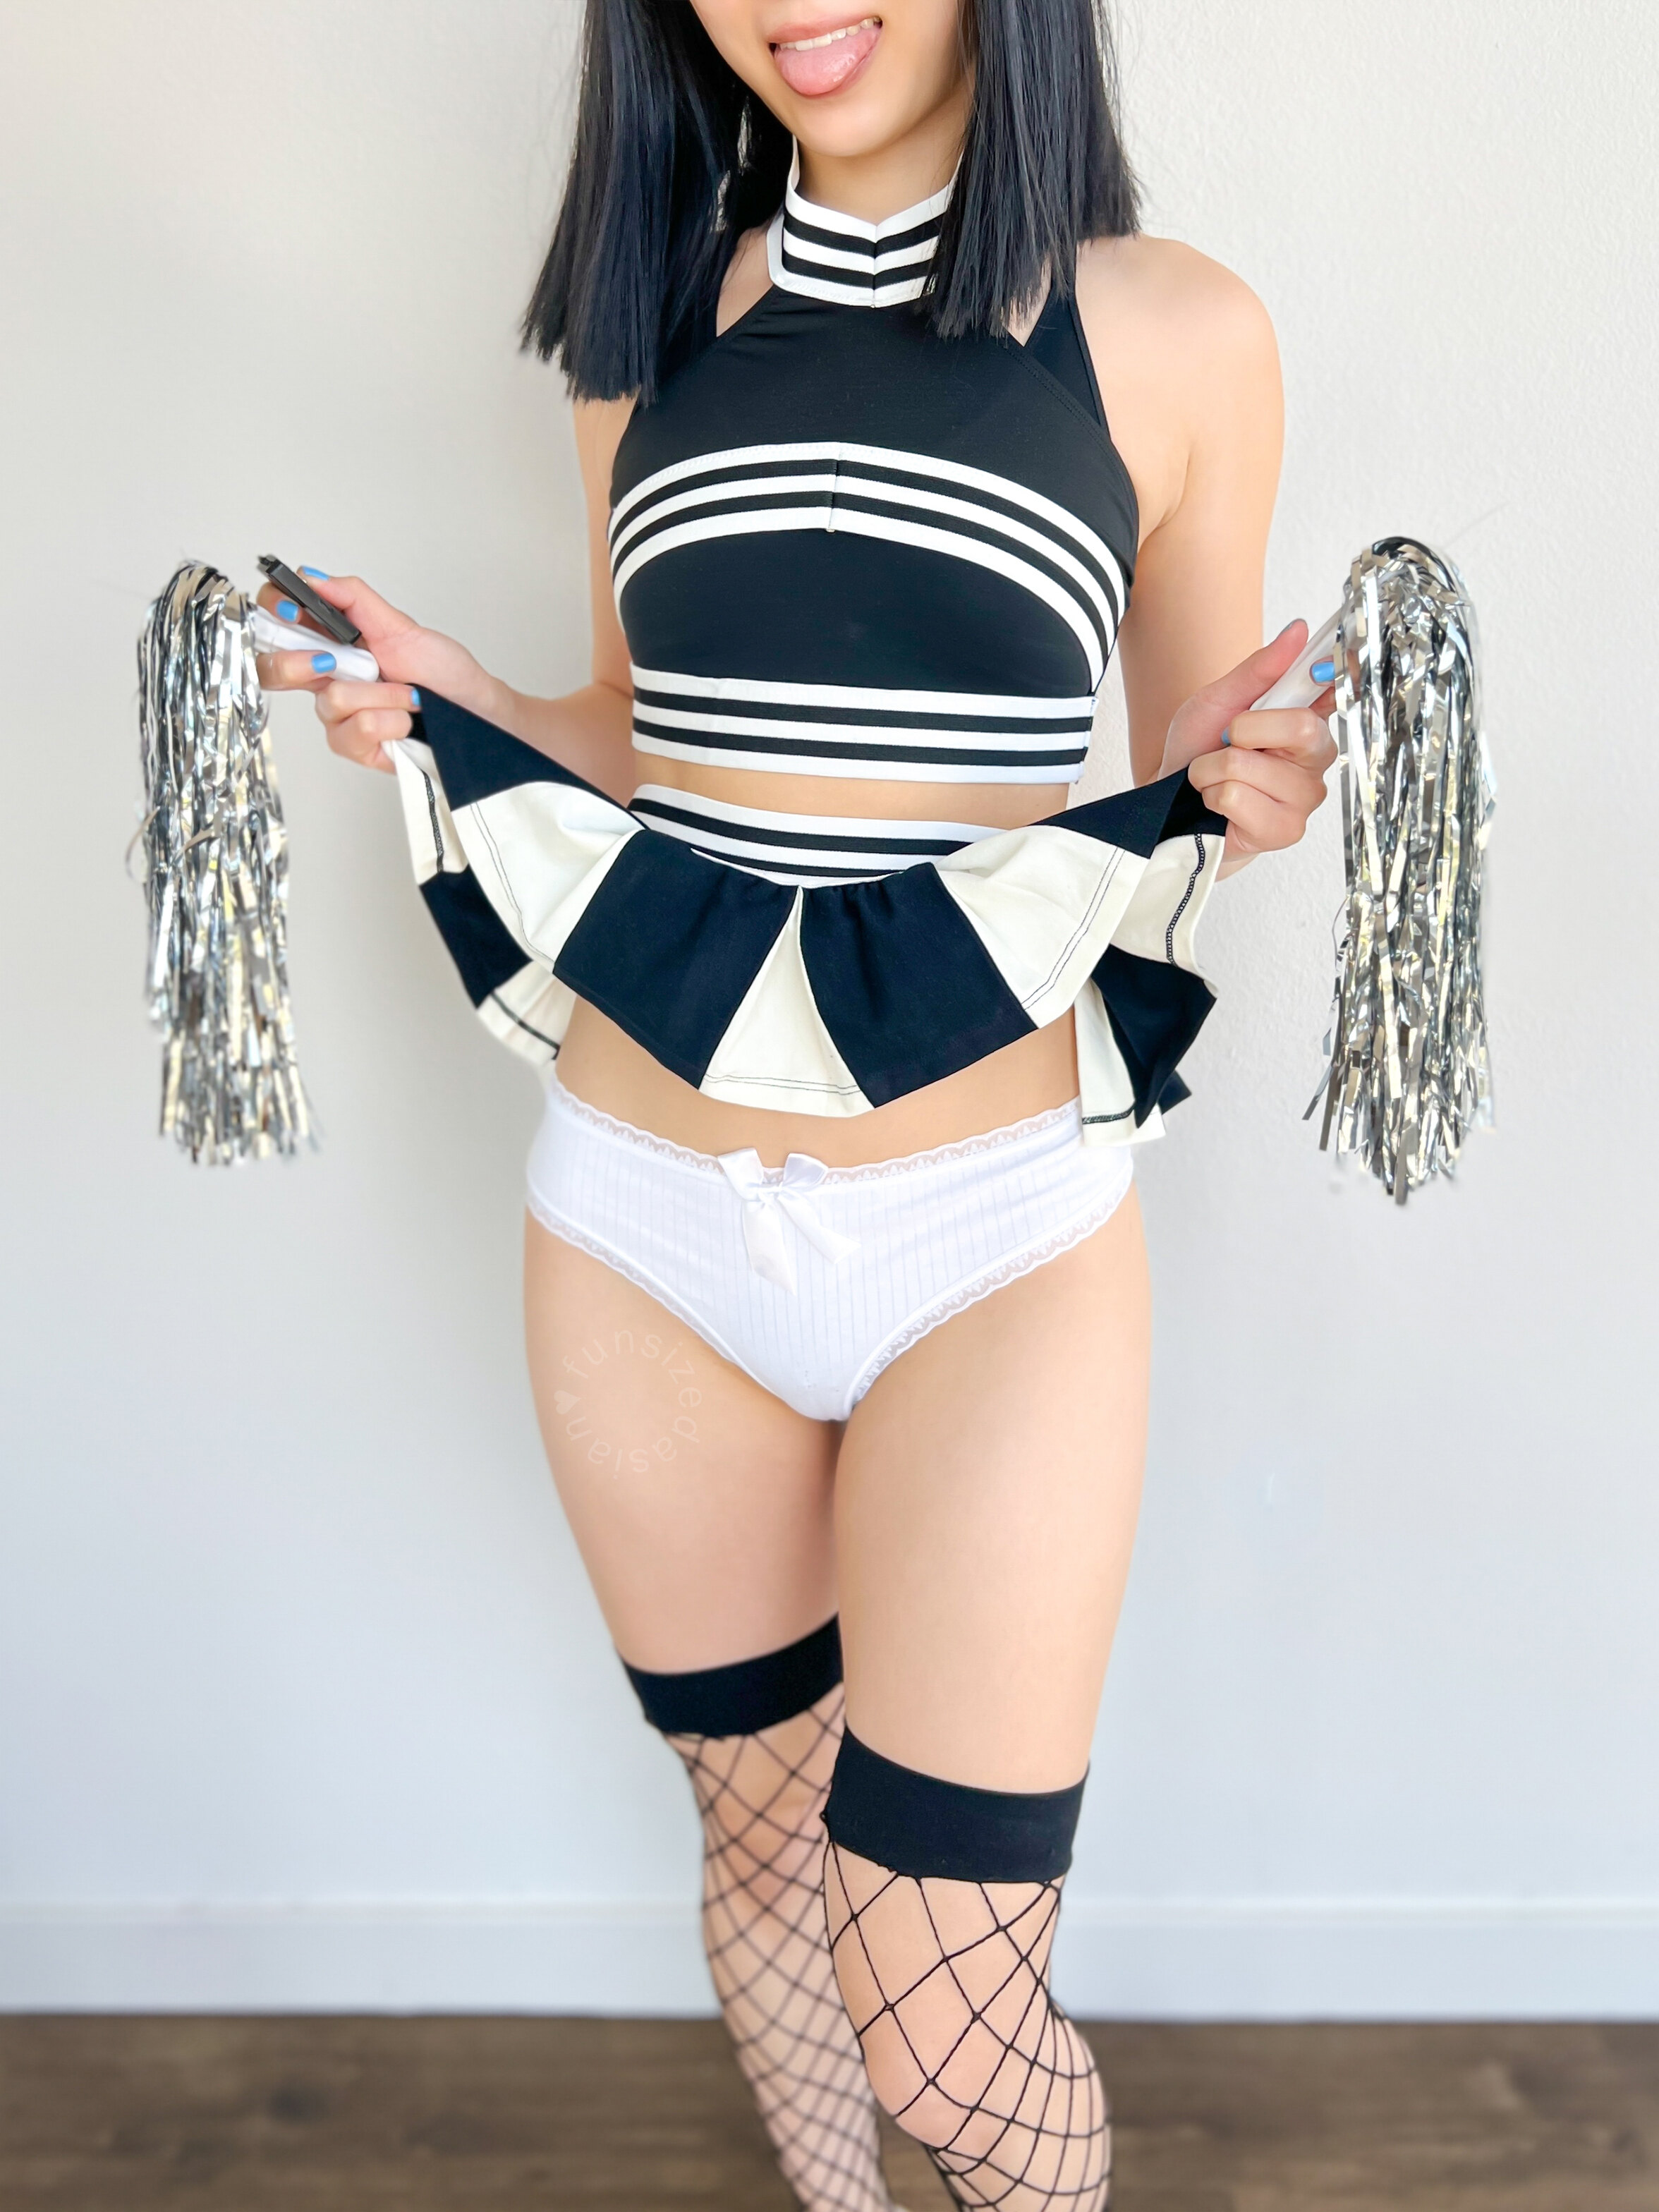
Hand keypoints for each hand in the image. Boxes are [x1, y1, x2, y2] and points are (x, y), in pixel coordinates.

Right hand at [254, 568, 490, 772]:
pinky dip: (390, 719)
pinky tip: (406, 719)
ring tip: (408, 695)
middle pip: (274, 672)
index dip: (270, 615)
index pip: (275, 627)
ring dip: (383, 694)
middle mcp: (326, 681)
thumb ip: (353, 598)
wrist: (473, 710)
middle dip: (303, 663)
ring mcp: (337, 717)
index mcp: (328, 645)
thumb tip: (312, 578)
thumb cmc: (441, 671)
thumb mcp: (399, 624)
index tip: (292, 609)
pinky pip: (356, 729)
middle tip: (343, 660)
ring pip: (332, 700)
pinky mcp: (354, 747)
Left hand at [1159, 621, 1337, 868]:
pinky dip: (1212, 795)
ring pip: (1250, 766)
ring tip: (1214, 776)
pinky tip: (1217, 803)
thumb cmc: (1199, 751)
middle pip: (1301, 728)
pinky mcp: (1285, 829)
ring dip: (1213, 768)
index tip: (1322, 665)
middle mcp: (1318, 757)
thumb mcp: (1219, 701)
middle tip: (1228, 740)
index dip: (1336, 676)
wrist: (1170, 804)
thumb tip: (1298, 630)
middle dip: (1243, 729)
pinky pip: (1236, 798)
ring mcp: (1305, 797)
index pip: (1341, 692)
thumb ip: (1259, 669)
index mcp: (1309, 719)